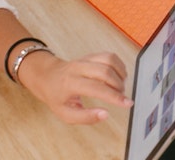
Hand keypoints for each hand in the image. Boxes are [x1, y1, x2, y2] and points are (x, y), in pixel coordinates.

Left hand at [16, 50, 130, 124]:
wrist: (47, 76)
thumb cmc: (56, 96)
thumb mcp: (65, 113)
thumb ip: (85, 117)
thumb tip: (105, 115)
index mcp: (70, 83)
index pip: (97, 88)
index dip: (114, 97)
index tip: (127, 104)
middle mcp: (78, 68)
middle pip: (105, 72)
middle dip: (118, 86)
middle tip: (121, 97)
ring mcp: (85, 59)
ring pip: (109, 60)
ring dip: (120, 74)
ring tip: (120, 86)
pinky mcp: (91, 56)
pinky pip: (109, 56)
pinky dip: (119, 66)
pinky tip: (118, 76)